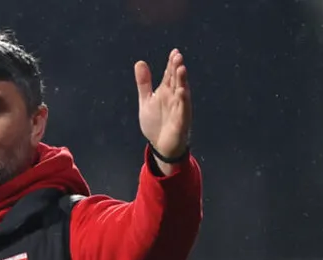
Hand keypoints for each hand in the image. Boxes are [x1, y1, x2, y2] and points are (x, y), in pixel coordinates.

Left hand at [135, 49, 191, 166]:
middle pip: (176, 80)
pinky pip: (183, 109)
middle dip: (177, 68)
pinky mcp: (181, 120)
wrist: (161, 144)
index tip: (174, 52)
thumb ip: (144, 83)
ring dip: (182, 80)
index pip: (170, 74)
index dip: (171, 63)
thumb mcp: (146, 100)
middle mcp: (174, 97)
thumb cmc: (156, 121)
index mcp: (166, 91)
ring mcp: (179, 108)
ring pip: (182, 91)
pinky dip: (183, 100)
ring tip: (181, 68)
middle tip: (177, 56)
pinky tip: (182, 91)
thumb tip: (139, 62)